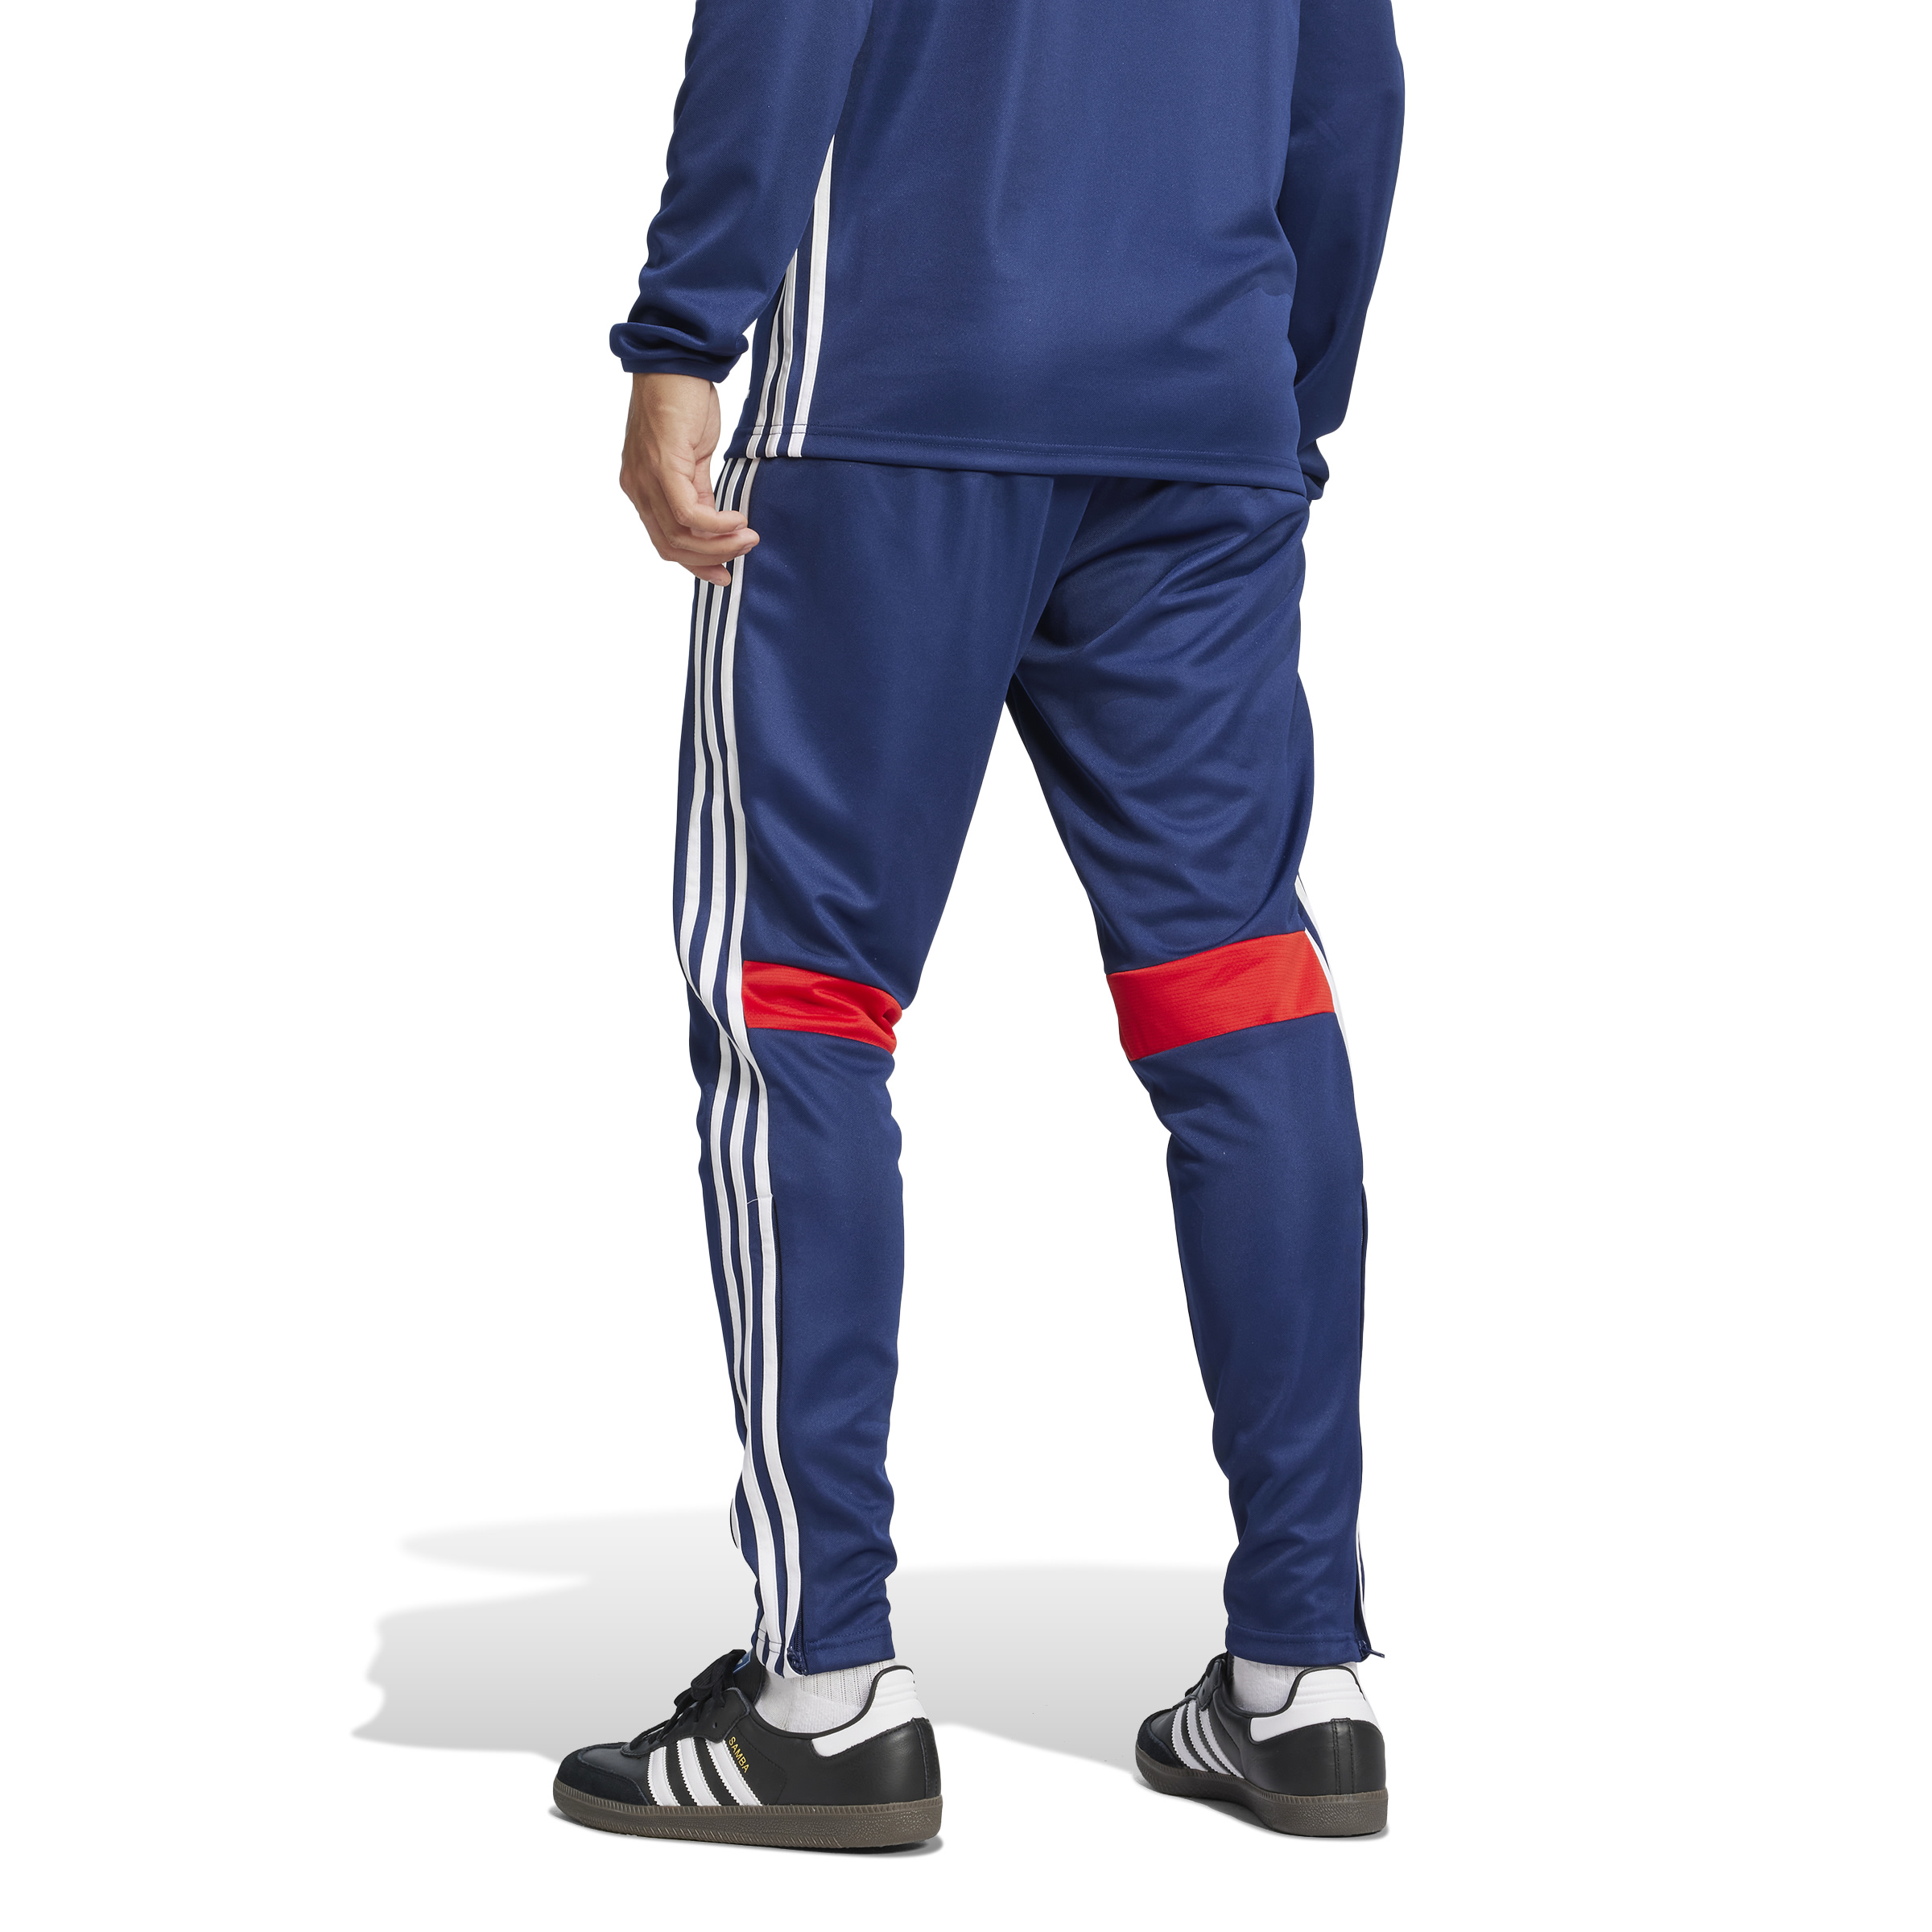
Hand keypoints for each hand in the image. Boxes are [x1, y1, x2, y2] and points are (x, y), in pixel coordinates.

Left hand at [618, 373, 757, 587]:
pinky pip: (688, 513)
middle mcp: (637, 487)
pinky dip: (716, 525)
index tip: (725, 573)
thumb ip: (698, 492)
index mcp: (641, 487)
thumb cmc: (683, 400)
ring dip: (719, 544)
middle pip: (670, 546)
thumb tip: (717, 525)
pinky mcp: (662, 466)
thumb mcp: (692, 456)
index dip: (696, 564)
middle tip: (744, 554)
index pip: (665, 541)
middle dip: (710, 560)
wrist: (675, 360)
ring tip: (748, 537)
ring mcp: (646, 478)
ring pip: (679, 535)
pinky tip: (738, 520)